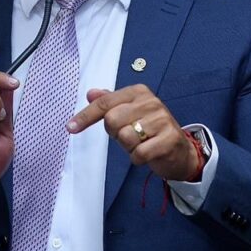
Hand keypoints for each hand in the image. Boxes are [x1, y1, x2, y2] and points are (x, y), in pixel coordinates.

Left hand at [67, 84, 199, 181]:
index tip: (70, 128)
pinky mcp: (169, 139)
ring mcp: (162, 120)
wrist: (180, 151)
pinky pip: (139, 153)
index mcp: (138, 92)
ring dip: (128, 147)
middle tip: (129, 136)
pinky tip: (148, 153)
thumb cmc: (150, 131)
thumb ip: (109, 102)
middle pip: (112, 121)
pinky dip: (138, 158)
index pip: (104, 103)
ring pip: (125, 137)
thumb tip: (90, 93)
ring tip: (140, 144)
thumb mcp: (129, 113)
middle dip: (115, 134)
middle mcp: (151, 102)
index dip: (85, 116)